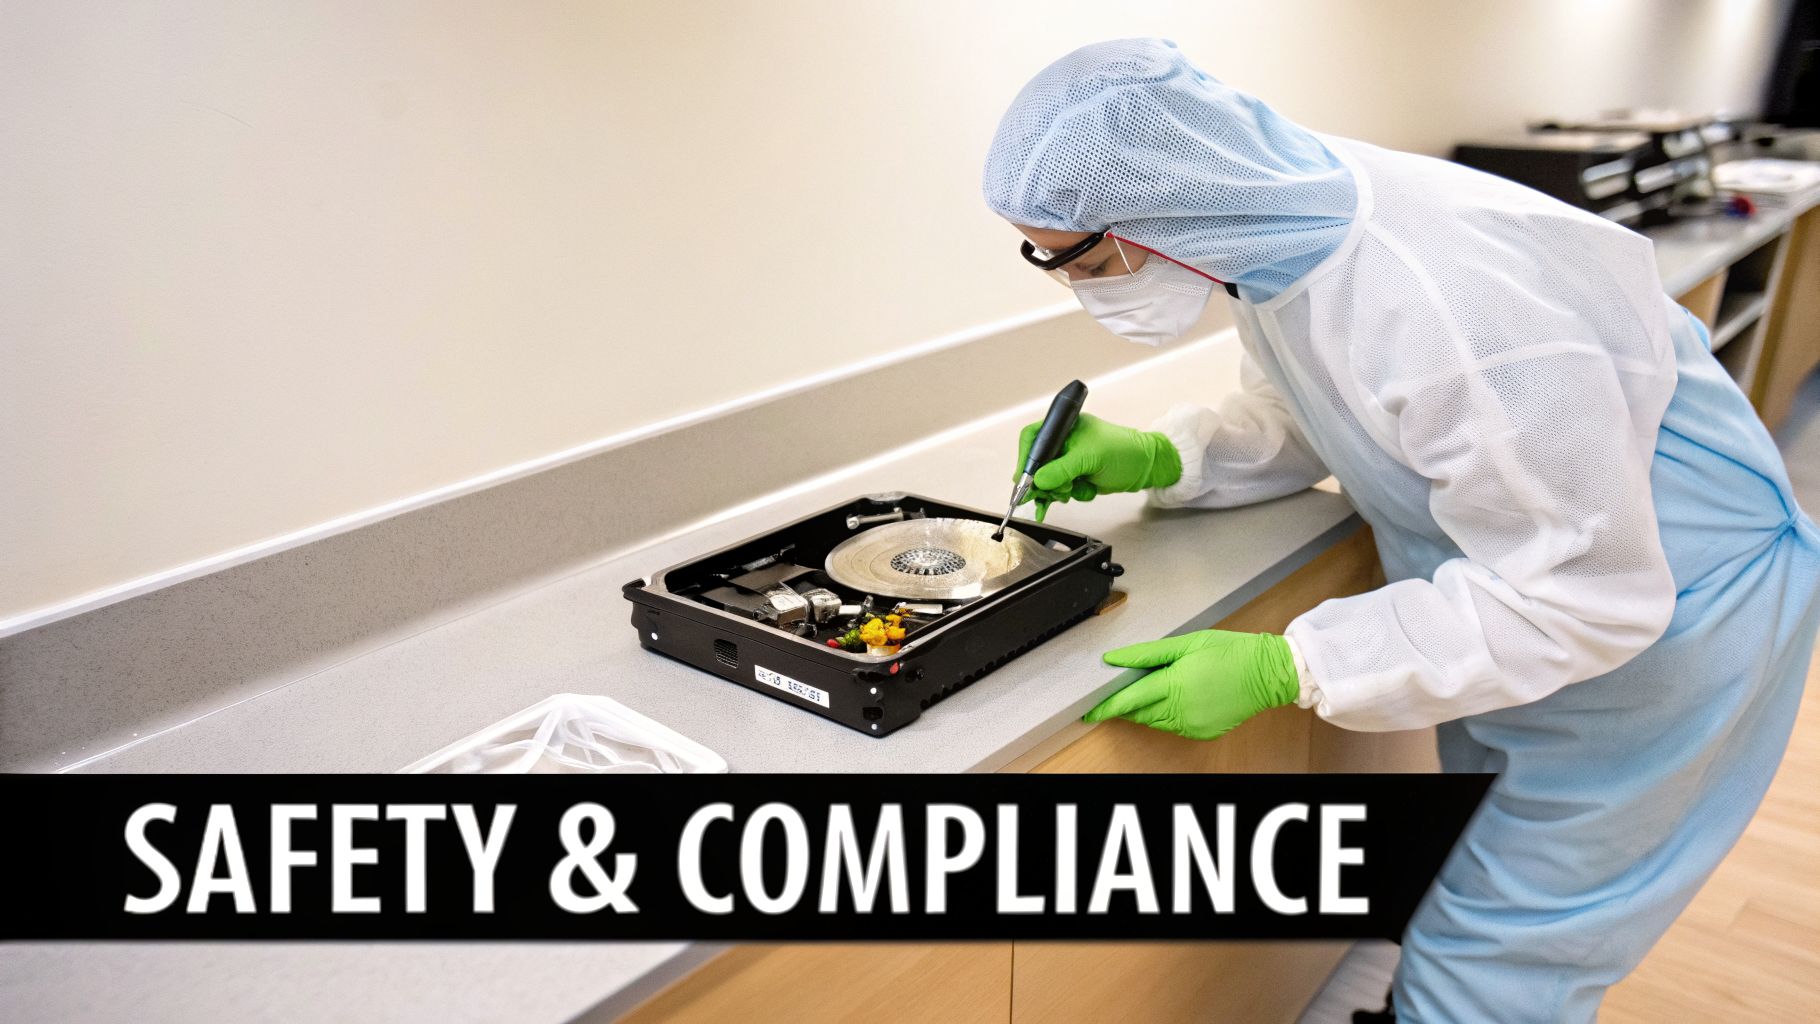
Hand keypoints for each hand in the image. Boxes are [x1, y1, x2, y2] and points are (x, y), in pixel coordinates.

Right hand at [1013, 413, 1182, 520]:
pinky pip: (1062, 489)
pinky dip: (1070, 494)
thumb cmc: (1124, 451)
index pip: (1033, 439)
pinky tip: (1084, 492)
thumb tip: (1037, 481)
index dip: (1026, 459)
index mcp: (1064, 428)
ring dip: (1058, 490)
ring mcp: (1070, 460)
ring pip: (1048, 480)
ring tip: (1074, 490)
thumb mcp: (1089, 458)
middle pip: (1037, 464)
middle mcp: (1064, 442)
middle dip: (1043, 481)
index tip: (1025, 479)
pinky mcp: (1077, 475)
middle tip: (1051, 493)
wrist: (1147, 467)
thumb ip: (1061, 469)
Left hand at [1084, 629, 1299, 739]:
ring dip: (1144, 710)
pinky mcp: (1201, 732)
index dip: (1106, 706)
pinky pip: (1172, 727)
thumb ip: (1148, 654)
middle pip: (1139, 714)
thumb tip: (1116, 658)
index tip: (1090, 711)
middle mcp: (1181, 710)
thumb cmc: (1230, 652)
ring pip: (1154, 722)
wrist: (1267, 673)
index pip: (1129, 700)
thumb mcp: (1186, 643)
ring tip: (1149, 689)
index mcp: (1174, 684)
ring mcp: (1192, 724)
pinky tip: (1172, 698)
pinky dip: (1164, 716)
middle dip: (1124, 705)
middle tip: (1117, 692)